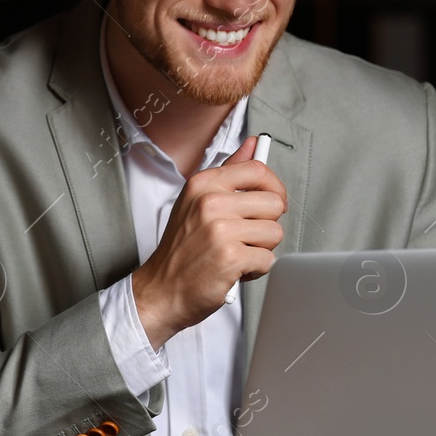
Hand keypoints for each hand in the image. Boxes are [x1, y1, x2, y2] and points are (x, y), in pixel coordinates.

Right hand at [130, 135, 286, 349]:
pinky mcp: (231, 257)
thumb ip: (229, 172)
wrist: (161, 291)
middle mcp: (210, 202)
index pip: (257, 169)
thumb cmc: (181, 250)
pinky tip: (235, 269)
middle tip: (245, 235)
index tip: (270, 200)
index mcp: (204, 184)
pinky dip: (255, 270)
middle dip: (266, 224)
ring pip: (274, 232)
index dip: (273, 187)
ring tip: (237, 252)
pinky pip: (268, 259)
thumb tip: (253, 145)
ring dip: (261, 249)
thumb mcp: (197, 201)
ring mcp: (220, 229)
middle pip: (274, 202)